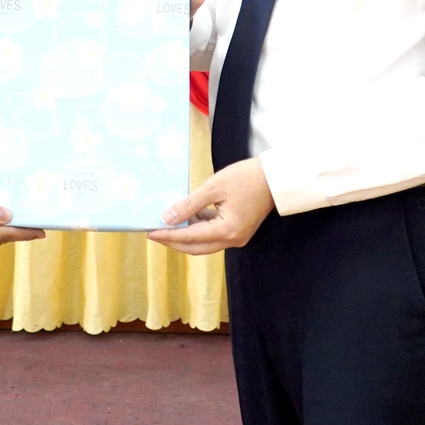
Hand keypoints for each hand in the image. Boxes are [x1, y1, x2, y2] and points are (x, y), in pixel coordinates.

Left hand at [148, 158, 273, 255]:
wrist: (275, 178)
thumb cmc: (247, 178)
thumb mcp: (214, 188)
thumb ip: (189, 204)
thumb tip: (167, 218)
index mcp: (227, 231)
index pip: (189, 237)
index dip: (168, 235)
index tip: (150, 231)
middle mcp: (232, 240)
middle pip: (195, 247)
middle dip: (173, 240)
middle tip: (154, 231)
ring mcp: (236, 237)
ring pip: (204, 243)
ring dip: (186, 235)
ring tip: (167, 223)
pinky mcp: (238, 230)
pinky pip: (213, 234)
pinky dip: (198, 228)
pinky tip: (188, 216)